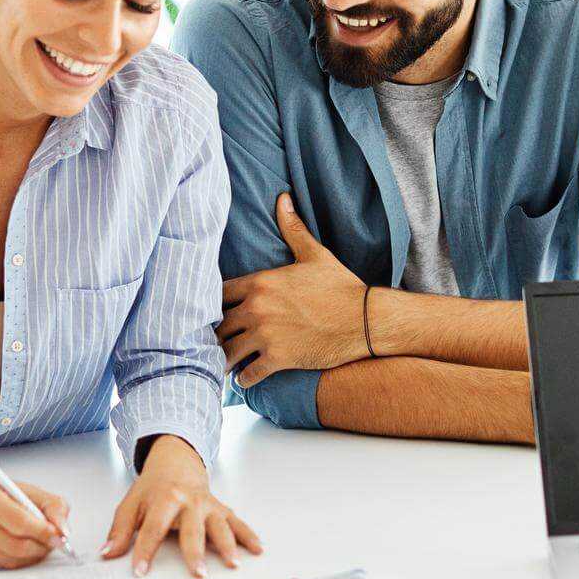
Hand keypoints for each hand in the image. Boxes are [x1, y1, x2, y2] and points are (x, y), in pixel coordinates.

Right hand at [0, 460, 68, 568]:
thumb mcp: (20, 487)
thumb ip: (50, 504)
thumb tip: (64, 531)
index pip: (19, 522)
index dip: (44, 532)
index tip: (61, 536)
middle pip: (15, 545)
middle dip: (41, 547)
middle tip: (55, 543)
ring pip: (9, 559)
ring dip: (32, 555)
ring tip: (42, 544)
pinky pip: (0, 563)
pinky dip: (17, 558)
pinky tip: (22, 547)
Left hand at [101, 434, 262, 577]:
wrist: (176, 464)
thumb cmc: (154, 488)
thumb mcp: (131, 504)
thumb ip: (119, 530)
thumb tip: (107, 553)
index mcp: (164, 498)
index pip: (152, 528)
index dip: (145, 550)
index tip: (140, 570)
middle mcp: (189, 501)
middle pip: (192, 529)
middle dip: (195, 551)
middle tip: (198, 572)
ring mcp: (208, 505)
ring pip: (219, 525)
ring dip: (228, 545)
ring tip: (232, 564)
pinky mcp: (221, 509)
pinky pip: (237, 522)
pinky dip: (248, 536)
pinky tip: (256, 550)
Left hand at [218, 192, 367, 387]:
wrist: (365, 319)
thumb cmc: (341, 286)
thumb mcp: (314, 255)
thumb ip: (292, 228)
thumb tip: (283, 198)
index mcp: (261, 282)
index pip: (219, 293)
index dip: (213, 303)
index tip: (214, 312)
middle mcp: (257, 309)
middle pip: (218, 325)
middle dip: (215, 334)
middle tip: (213, 341)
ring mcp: (266, 335)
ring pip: (227, 352)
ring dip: (224, 359)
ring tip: (224, 362)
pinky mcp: (279, 359)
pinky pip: (248, 375)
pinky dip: (243, 379)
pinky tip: (244, 378)